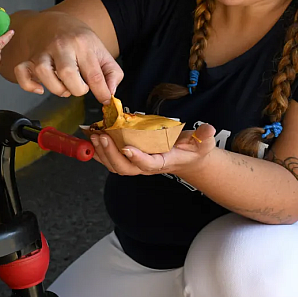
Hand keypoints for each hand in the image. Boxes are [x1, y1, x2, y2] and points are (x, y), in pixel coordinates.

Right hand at [14, 15, 122, 102]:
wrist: (54, 23)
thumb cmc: (78, 40)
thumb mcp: (101, 51)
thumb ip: (112, 73)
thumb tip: (110, 93)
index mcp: (83, 44)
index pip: (94, 75)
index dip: (102, 93)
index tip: (105, 99)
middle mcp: (61, 46)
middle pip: (67, 73)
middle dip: (77, 89)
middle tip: (80, 87)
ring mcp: (43, 52)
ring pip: (43, 73)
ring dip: (56, 89)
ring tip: (64, 87)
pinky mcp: (29, 58)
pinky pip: (22, 72)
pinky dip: (29, 85)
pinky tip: (40, 89)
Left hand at [90, 123, 217, 176]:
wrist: (186, 158)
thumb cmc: (193, 150)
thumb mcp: (203, 143)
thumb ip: (204, 137)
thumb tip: (208, 128)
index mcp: (162, 163)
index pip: (148, 164)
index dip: (137, 158)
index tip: (127, 148)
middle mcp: (146, 166)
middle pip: (124, 167)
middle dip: (111, 154)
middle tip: (102, 136)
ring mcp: (135, 164)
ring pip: (113, 165)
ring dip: (101, 151)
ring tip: (94, 134)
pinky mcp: (128, 159)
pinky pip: (109, 158)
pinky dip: (97, 150)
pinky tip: (89, 137)